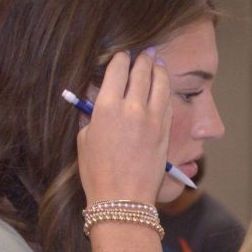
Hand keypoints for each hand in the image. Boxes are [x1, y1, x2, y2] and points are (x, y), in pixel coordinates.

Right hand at [76, 49, 172, 204]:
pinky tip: (164, 88)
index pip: (117, 70)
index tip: (122, 55)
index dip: (120, 59)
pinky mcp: (166, 131)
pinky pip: (167, 103)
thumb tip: (100, 103)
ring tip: (158, 62)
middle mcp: (132, 108)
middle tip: (145, 52)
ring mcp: (153, 119)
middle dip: (143, 59)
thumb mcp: (85, 139)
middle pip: (141, 72)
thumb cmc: (97, 173)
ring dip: (159, 70)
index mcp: (107, 107)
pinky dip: (165, 92)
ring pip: (160, 84)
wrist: (123, 199)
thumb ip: (94, 116)